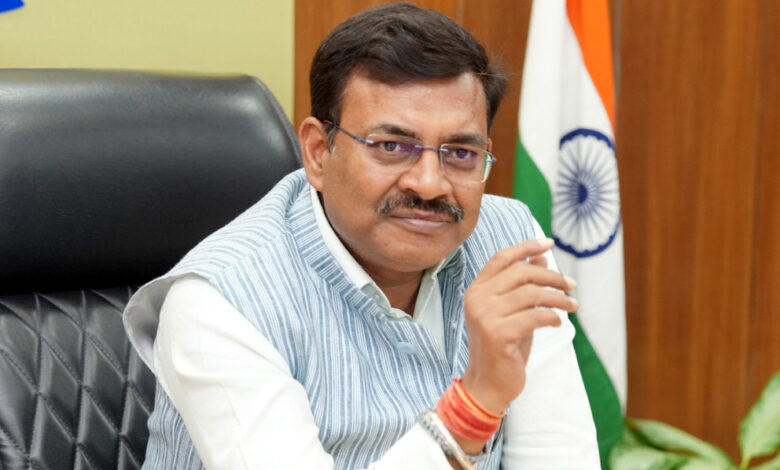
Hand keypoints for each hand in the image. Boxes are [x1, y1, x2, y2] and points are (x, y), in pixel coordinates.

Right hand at [460, 238, 577, 415]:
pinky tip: (557, 323)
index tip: (550, 243)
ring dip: (558, 298)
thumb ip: (523, 285)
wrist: (488, 384)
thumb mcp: (514, 312)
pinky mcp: (498, 334)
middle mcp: (477, 299)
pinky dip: (552, 317)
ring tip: (572, 306)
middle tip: (571, 284)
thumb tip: (541, 257)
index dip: (526, 246)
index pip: (502, 258)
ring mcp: (485, 316)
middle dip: (551, 276)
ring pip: (531, 294)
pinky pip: (534, 316)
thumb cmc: (503, 347)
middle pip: (521, 273)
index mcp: (477, 290)